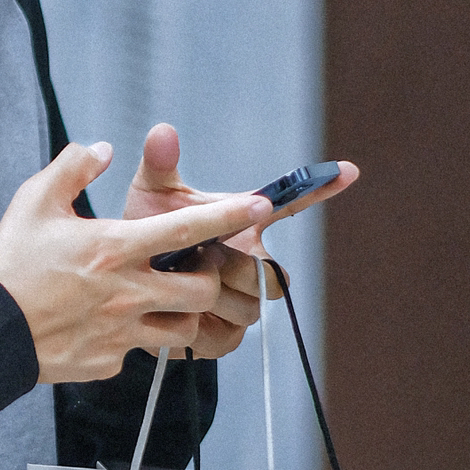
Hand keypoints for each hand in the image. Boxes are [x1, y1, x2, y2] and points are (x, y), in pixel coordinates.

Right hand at [0, 142, 271, 383]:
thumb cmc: (9, 266)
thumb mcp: (33, 203)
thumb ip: (73, 167)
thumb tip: (104, 149)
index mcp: (113, 248)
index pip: (186, 229)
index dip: (229, 215)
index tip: (260, 206)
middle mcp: (126, 293)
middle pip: (202, 291)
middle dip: (209, 279)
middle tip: (192, 270)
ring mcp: (120, 333)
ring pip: (184, 331)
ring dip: (183, 315)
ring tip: (163, 302)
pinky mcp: (109, 362)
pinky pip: (139, 353)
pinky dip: (134, 341)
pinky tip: (111, 328)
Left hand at [119, 124, 358, 357]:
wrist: (121, 288)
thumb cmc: (144, 237)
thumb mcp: (150, 198)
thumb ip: (159, 167)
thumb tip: (162, 132)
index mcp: (243, 223)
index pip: (289, 205)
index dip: (318, 189)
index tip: (347, 170)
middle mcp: (252, 263)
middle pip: (272, 275)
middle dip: (239, 267)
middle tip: (203, 256)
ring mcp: (242, 302)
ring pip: (250, 307)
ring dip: (215, 295)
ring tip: (180, 281)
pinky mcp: (223, 337)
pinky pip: (226, 336)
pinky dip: (199, 324)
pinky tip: (177, 311)